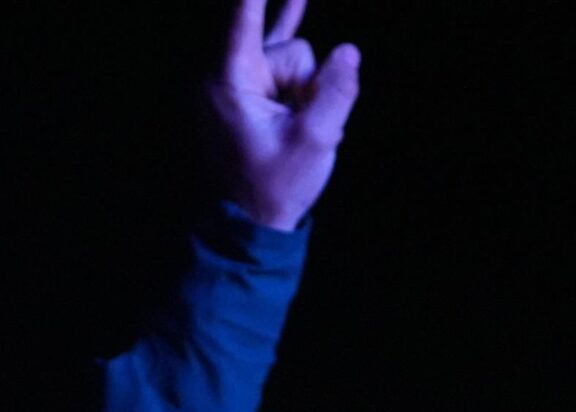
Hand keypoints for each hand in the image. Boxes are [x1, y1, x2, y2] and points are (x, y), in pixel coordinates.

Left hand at [210, 0, 362, 229]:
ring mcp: (240, 78)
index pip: (243, 15)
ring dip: (305, 91)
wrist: (251, 227)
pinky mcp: (251, 86)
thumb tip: (348, 51)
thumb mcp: (314, 143)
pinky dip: (289, 21)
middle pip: (287, 45)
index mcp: (228, 82)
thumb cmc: (274, 188)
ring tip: (292, 133)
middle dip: (305, 82)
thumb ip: (335, 92)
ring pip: (293, 58)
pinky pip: (279, 46)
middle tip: (294, 127)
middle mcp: (227, 72)